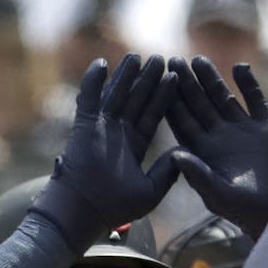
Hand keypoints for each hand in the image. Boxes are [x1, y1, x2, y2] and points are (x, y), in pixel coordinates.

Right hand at [31, 54, 179, 251]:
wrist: (85, 211)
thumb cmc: (117, 207)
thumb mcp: (151, 190)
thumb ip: (168, 171)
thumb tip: (184, 152)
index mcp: (135, 145)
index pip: (153, 115)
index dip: (163, 97)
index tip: (174, 78)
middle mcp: (118, 133)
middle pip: (136, 100)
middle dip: (147, 80)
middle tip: (160, 58)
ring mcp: (100, 127)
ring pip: (115, 94)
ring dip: (125, 75)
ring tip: (137, 56)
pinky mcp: (83, 125)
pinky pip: (88, 98)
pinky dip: (93, 81)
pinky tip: (102, 63)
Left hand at [167, 57, 267, 239]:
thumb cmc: (245, 209)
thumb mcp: (218, 194)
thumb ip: (197, 174)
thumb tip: (174, 154)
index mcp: (205, 151)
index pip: (184, 121)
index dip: (172, 102)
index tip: (159, 83)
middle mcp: (220, 136)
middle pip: (199, 104)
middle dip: (186, 83)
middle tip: (172, 60)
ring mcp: (243, 129)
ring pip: (223, 97)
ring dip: (212, 79)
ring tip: (199, 60)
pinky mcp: (266, 127)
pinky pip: (255, 99)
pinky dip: (248, 84)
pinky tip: (239, 68)